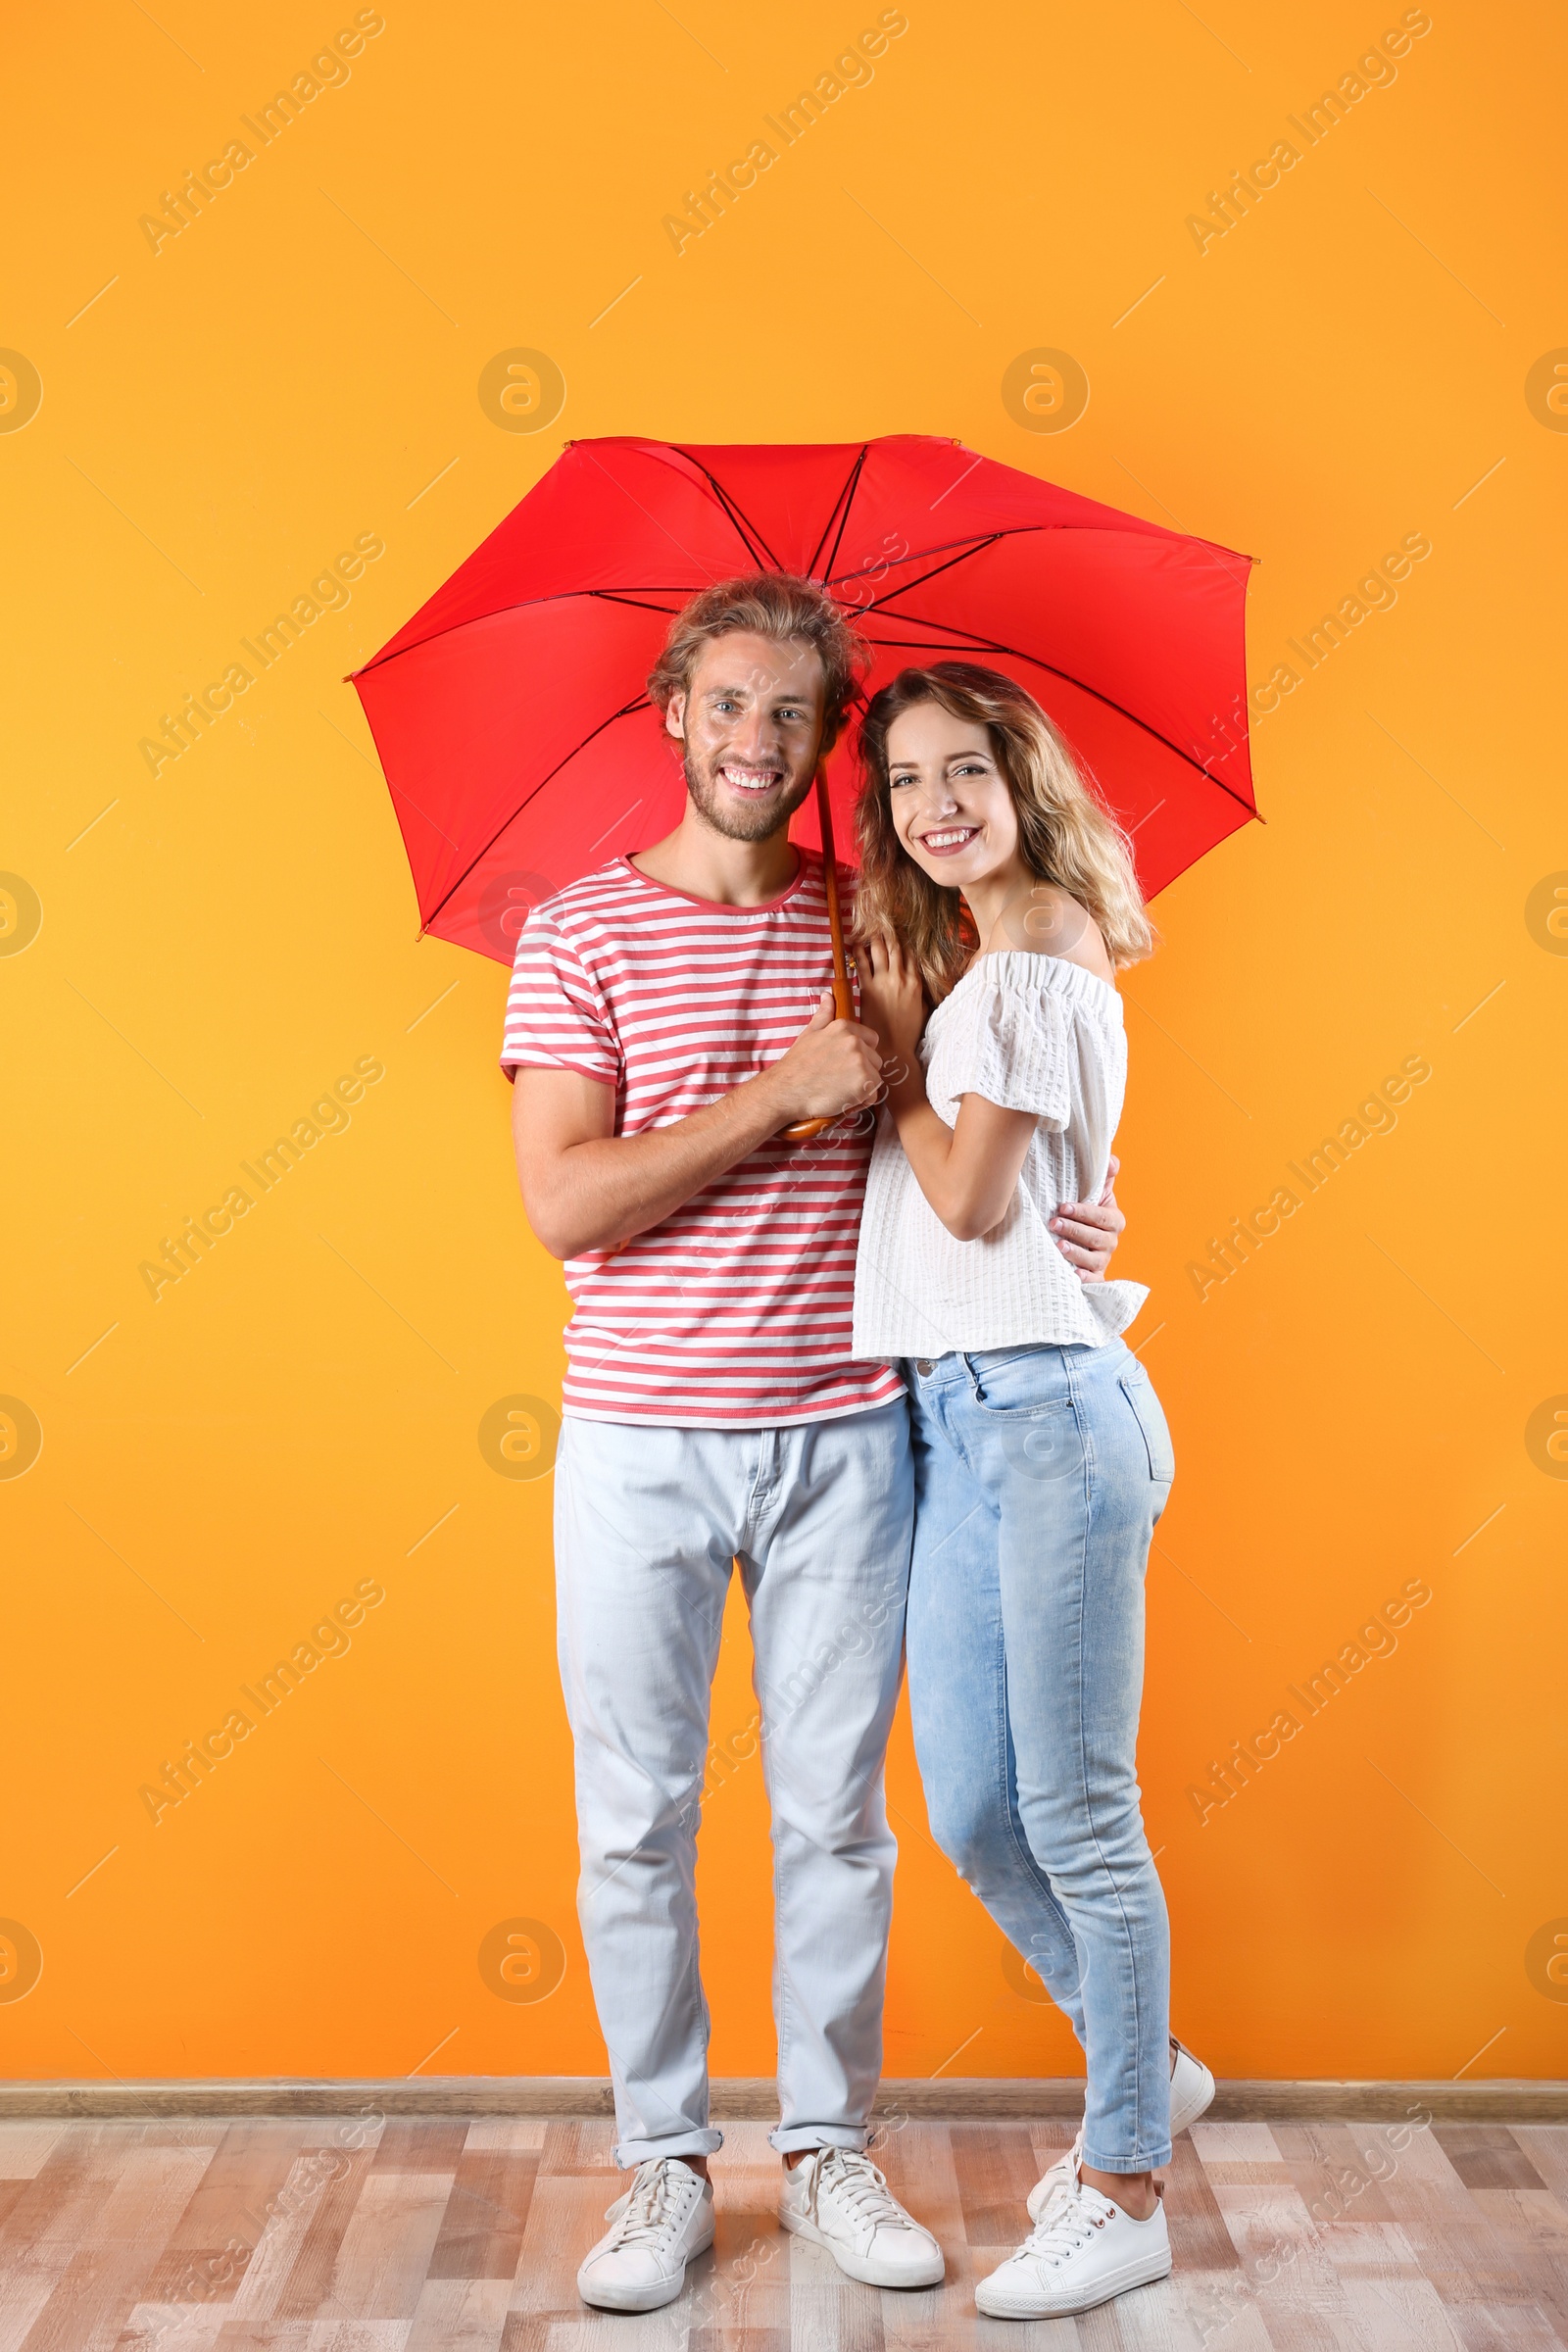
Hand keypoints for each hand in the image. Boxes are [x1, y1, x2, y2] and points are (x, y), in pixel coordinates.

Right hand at [763, 990, 884, 1123]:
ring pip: (875, 1077)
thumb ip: (824, 1014)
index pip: (872, 1040)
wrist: (786, 1091)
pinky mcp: (864, 1083)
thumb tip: (828, 995)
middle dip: (862, 1071)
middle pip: (875, 1060)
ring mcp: (860, 1062)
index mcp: (844, 1028)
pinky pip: (873, 1095)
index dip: (861, 1054)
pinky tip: (843, 1099)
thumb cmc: (796, 1065)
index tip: (845, 1064)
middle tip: (839, 1079)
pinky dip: (861, 1100)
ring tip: (839, 1089)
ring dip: (862, 1087)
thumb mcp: (809, 1033)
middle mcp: (855, 1042)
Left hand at [852, 934, 925, 1075]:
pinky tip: (855, 944)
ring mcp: (884, 982)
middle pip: (896, 948)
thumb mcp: (923, 1009)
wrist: (894, 1047)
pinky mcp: (868, 989)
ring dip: (875, 938)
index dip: (904, 940)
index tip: (899, 930)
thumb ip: (921, 993)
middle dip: (889, 933)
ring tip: (870, 927)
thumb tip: (919, 983)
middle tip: (883, 922)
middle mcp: (901, 978)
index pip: (910, 954)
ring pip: (880, 952)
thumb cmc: (908, 1032)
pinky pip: (862, 965)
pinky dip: (858, 952)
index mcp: (915, 982)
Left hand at [1050, 1154, 1124, 1282]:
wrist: (1079, 1234)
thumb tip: (1110, 1160)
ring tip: (1058, 1246)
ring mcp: (1103, 1259)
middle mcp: (1110, 1241)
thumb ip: (1104, 1174)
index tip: (1063, 1207)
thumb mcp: (1095, 1190)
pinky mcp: (1094, 1275)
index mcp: (1114, 1220)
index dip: (1083, 1212)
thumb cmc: (1085, 1209)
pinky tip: (1073, 1275)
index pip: (1101, 1216)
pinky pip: (1094, 1281)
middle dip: (1074, 1230)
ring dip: (1076, 1253)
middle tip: (1053, 1223)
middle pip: (1096, 1238)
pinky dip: (1085, 1279)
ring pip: (1093, 1259)